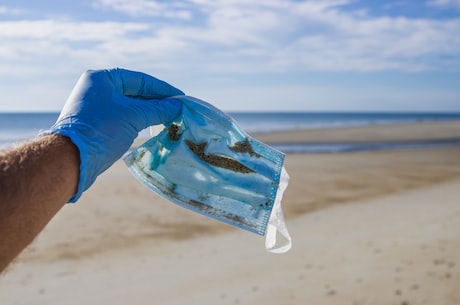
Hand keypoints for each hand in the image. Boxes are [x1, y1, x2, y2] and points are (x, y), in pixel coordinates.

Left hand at [46, 68, 183, 201]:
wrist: (71, 158)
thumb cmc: (102, 130)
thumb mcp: (134, 116)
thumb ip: (158, 109)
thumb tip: (178, 106)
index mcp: (102, 78)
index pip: (140, 80)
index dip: (163, 89)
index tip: (181, 98)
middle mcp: (97, 89)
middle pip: (136, 93)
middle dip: (157, 102)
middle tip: (178, 110)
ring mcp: (96, 107)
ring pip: (130, 107)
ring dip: (150, 113)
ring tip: (170, 119)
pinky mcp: (98, 124)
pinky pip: (124, 118)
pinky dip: (140, 122)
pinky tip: (154, 127)